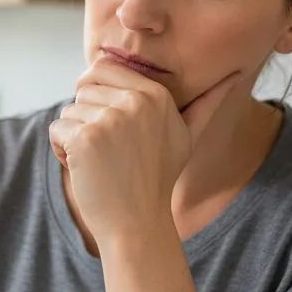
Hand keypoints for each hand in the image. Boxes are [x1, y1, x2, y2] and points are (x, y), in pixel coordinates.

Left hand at [48, 59, 242, 242]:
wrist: (137, 223)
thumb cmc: (158, 180)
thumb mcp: (187, 137)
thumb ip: (206, 104)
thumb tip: (235, 75)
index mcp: (155, 94)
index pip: (102, 67)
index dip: (96, 94)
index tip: (108, 124)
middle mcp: (134, 101)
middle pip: (83, 88)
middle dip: (85, 116)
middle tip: (106, 149)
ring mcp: (109, 119)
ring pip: (68, 110)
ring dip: (73, 136)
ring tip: (99, 162)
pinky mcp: (85, 138)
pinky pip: (57, 130)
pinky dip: (61, 151)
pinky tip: (84, 170)